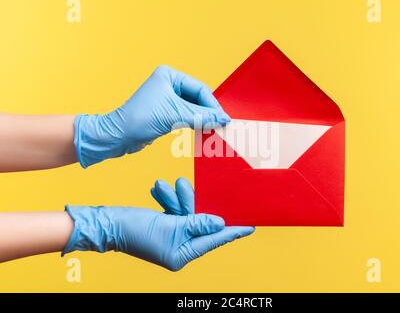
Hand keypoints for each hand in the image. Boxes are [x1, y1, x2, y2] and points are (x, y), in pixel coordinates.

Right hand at [62, 178, 254, 270]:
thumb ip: (197, 223)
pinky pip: (174, 212)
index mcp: (182, 254)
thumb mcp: (171, 225)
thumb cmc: (136, 229)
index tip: (250, 226)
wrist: (108, 224)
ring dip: (176, 199)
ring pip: (185, 213)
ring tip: (162, 188)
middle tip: (183, 186)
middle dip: (190, 203)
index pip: (213, 241)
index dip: (232, 232)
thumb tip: (219, 223)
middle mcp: (179, 248)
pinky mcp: (164, 227)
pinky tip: (159, 191)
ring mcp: (172, 238)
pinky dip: (168, 201)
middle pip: (198, 222)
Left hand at [74, 65, 229, 167]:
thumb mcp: (174, 115)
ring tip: (215, 129)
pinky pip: (187, 116)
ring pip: (194, 108)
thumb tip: (223, 118)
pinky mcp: (166, 113)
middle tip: (222, 125)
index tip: (223, 118)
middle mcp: (169, 84)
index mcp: (169, 75)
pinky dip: (196, 123)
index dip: (213, 105)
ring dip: (204, 119)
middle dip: (209, 112)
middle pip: (198, 98)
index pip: (200, 89)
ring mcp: (167, 99)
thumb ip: (201, 116)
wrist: (118, 136)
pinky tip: (204, 130)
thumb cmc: (139, 119)